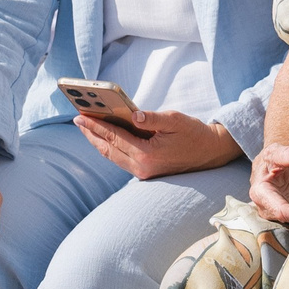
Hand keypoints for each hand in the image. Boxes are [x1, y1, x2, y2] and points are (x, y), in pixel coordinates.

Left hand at [77, 109, 242, 178]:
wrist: (211, 153)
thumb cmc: (194, 134)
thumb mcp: (175, 120)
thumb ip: (152, 117)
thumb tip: (132, 114)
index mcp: (147, 154)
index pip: (114, 137)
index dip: (96, 126)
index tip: (80, 116)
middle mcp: (142, 168)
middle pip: (108, 149)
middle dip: (92, 134)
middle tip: (78, 120)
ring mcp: (143, 173)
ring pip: (112, 156)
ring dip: (98, 142)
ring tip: (87, 128)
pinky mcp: (146, 173)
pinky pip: (121, 160)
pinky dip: (110, 148)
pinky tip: (105, 138)